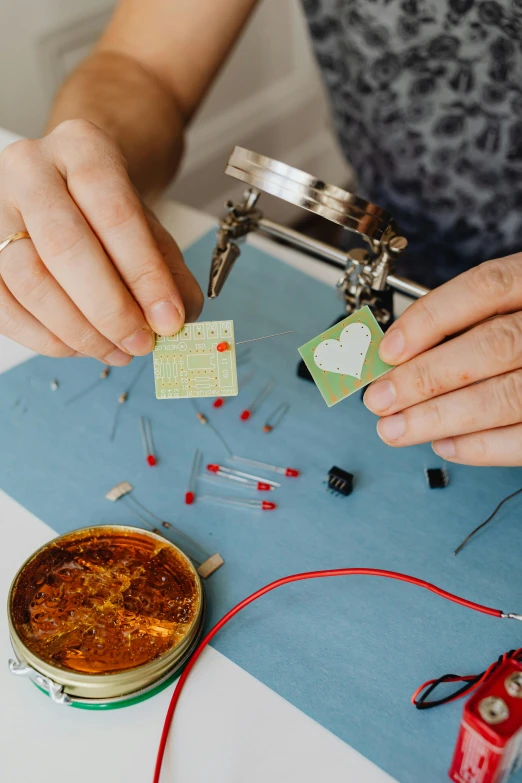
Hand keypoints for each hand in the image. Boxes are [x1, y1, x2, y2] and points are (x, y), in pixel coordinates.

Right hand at [0, 120, 202, 364]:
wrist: (72, 188)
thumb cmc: (109, 211)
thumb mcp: (152, 231)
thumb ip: (170, 275)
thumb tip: (173, 321)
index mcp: (83, 150)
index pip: (114, 214)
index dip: (144, 275)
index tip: (168, 319)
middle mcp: (30, 170)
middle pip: (64, 246)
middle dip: (109, 309)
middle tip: (139, 342)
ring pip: (28, 279)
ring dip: (77, 329)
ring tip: (114, 349)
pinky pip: (3, 304)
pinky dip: (43, 337)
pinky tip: (76, 347)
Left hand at [363, 253, 521, 465]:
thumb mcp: (507, 303)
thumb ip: (464, 321)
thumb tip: (398, 356)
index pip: (486, 289)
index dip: (431, 319)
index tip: (388, 349)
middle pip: (491, 347)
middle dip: (425, 377)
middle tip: (380, 399)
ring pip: (505, 396)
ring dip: (441, 417)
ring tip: (396, 429)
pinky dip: (481, 446)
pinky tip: (444, 444)